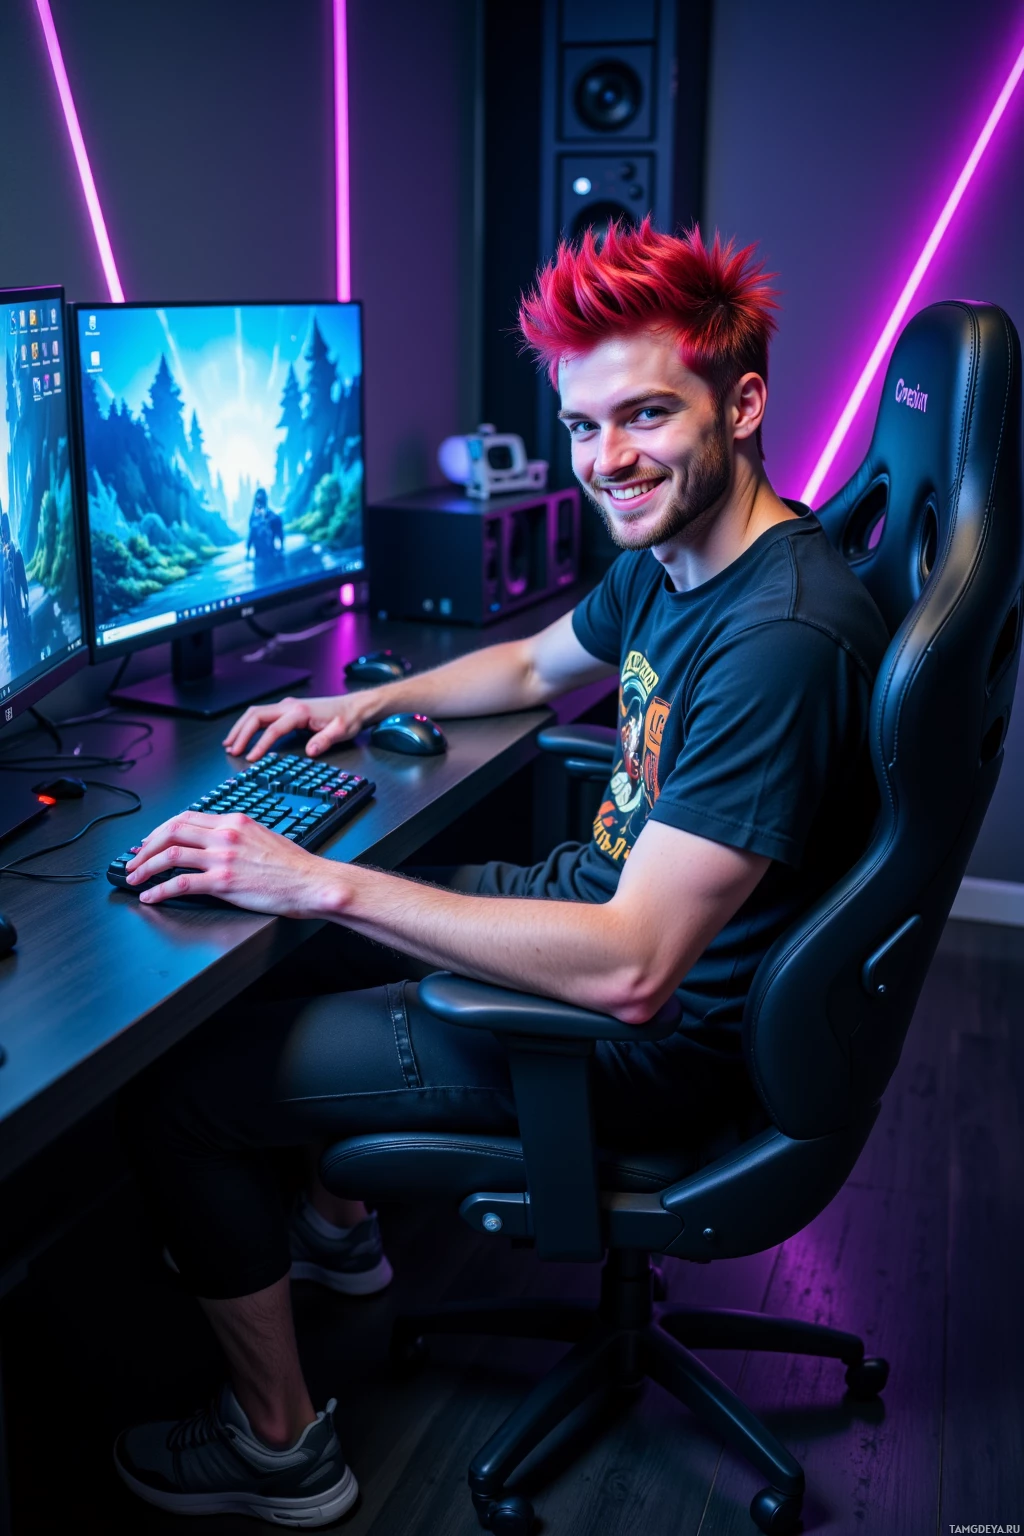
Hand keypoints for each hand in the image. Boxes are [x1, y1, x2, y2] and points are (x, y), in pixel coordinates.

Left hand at [124, 810, 345, 914]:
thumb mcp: (263, 837)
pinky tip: (150, 896)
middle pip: (171, 831)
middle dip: (145, 846)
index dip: (161, 830)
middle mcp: (226, 834)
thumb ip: (237, 836)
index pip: (187, 818)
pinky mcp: (224, 881)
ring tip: (134, 879)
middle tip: (134, 860)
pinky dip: (159, 889)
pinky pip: (180, 883)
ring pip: (170, 855)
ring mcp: (223, 857)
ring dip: (145, 867)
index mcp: (234, 821)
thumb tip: (214, 845)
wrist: (312, 882)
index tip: (150, 842)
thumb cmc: (294, 866)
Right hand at [222, 693, 373, 761]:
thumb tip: (311, 751)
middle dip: (241, 733)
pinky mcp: (287, 710)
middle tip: (231, 750)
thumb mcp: (341, 731)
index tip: (250, 758)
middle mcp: (290, 706)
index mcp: (300, 712)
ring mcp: (287, 706)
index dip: (260, 744)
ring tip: (230, 744)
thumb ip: (325, 741)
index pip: (274, 729)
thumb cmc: (348, 718)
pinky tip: (243, 736)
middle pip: (256, 716)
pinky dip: (249, 725)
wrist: (354, 706)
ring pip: (255, 713)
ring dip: (241, 728)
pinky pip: (262, 715)